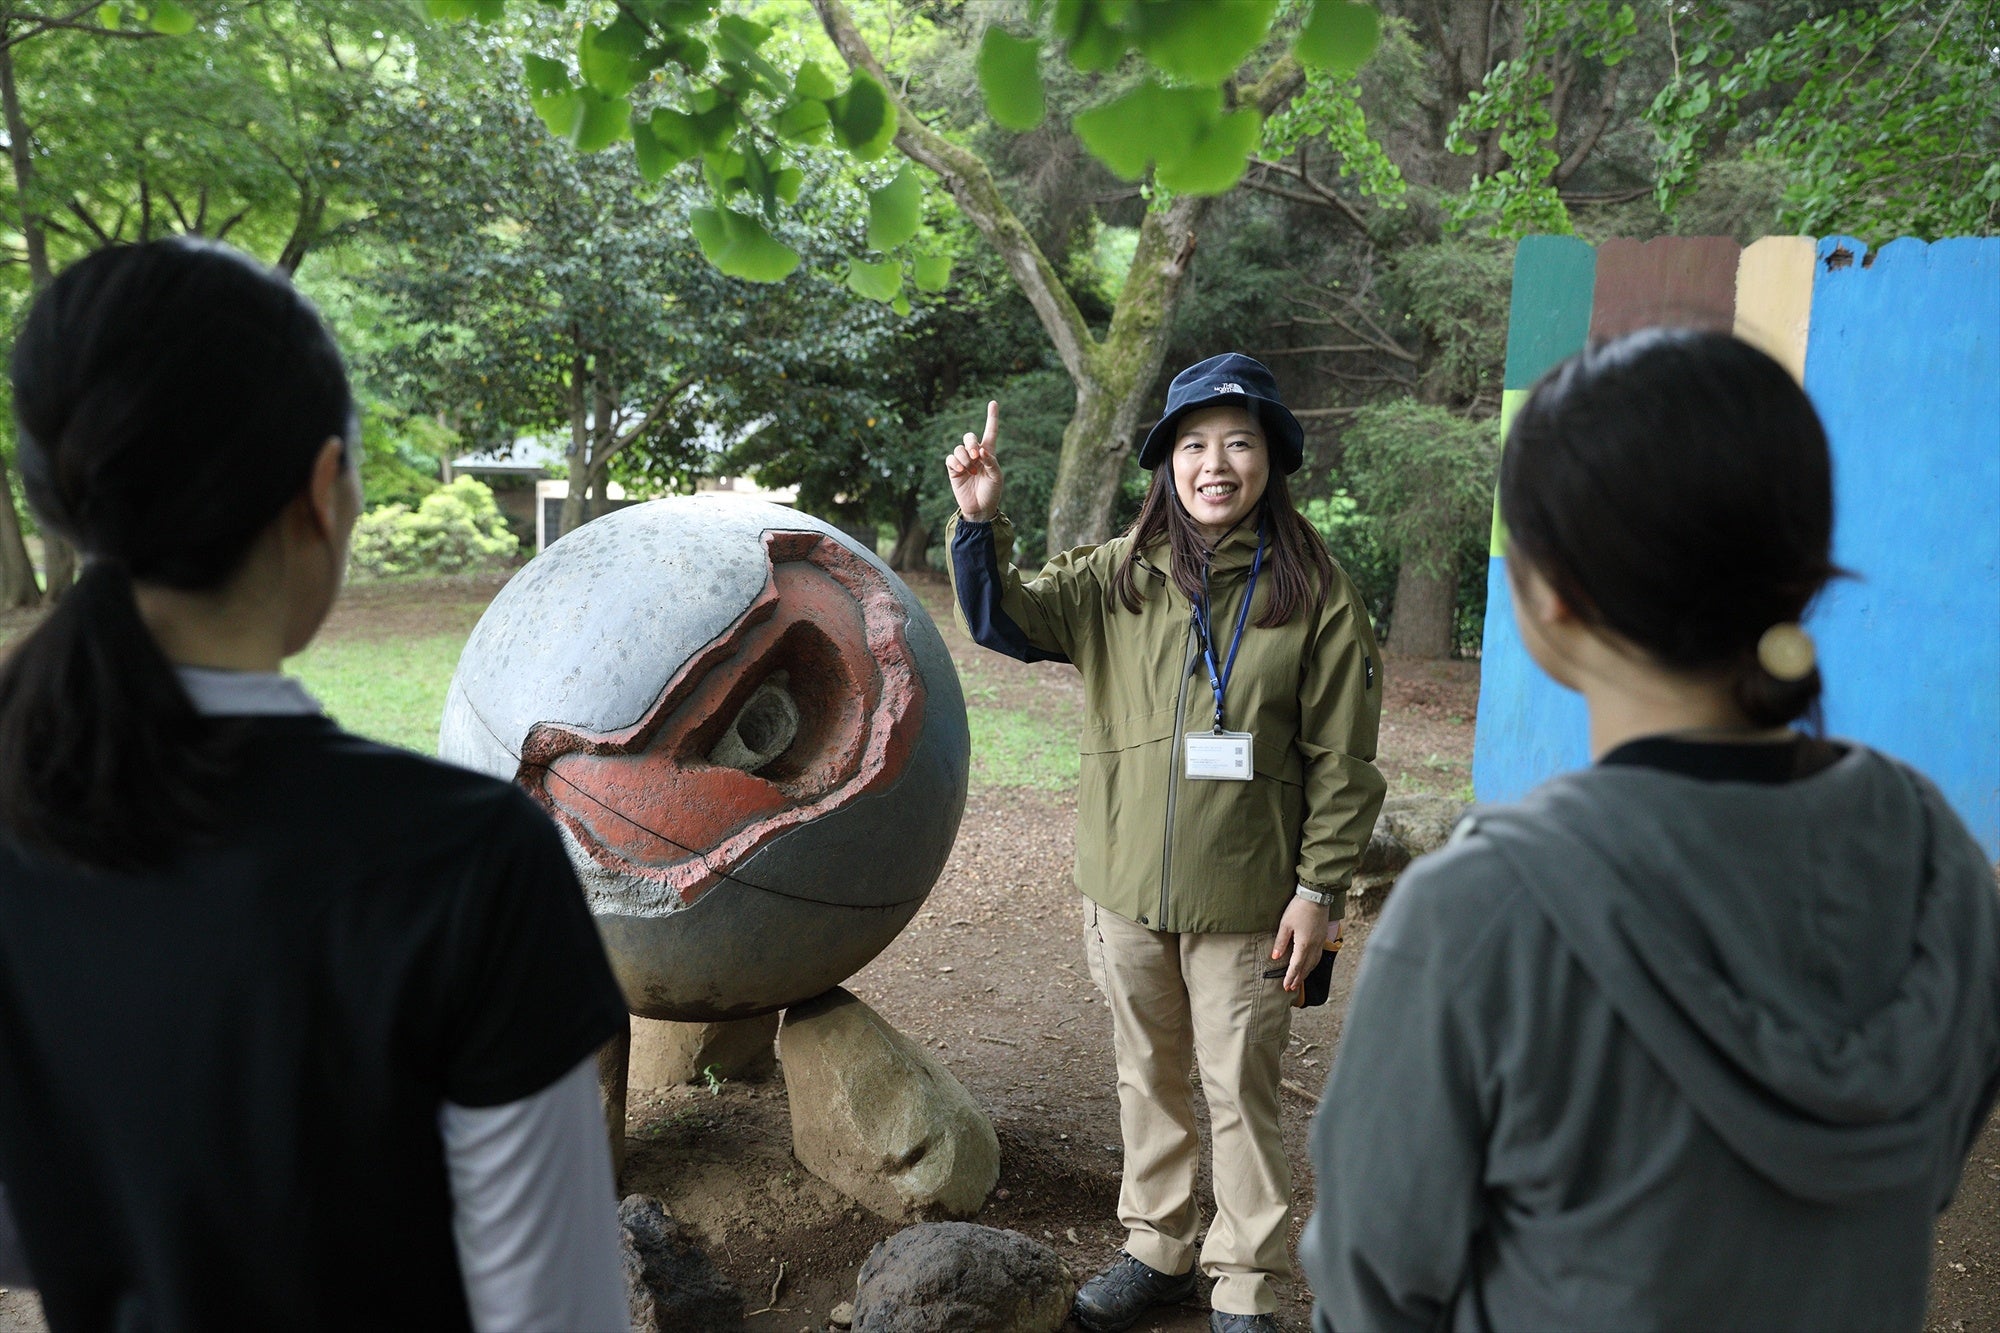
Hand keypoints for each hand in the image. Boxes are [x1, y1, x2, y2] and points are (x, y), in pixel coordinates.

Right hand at [945, 400, 1002, 521]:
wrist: (980, 509)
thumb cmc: (992, 492)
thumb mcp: (997, 477)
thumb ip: (991, 461)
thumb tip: (980, 450)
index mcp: (989, 454)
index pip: (990, 432)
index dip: (992, 417)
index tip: (993, 402)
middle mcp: (975, 455)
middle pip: (970, 437)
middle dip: (971, 443)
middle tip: (976, 455)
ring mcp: (963, 462)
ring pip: (959, 448)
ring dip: (964, 456)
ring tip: (970, 469)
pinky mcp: (953, 470)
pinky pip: (950, 459)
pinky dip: (955, 462)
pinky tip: (961, 470)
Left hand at [1274, 895, 1332, 992]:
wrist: (1316, 896)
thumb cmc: (1299, 908)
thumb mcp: (1285, 924)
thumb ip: (1280, 942)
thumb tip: (1275, 957)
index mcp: (1304, 944)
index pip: (1296, 966)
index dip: (1290, 977)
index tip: (1285, 986)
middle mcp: (1314, 946)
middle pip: (1306, 967)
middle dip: (1298, 979)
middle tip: (1291, 989)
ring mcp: (1320, 942)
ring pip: (1314, 963)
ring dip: (1306, 973)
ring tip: (1299, 980)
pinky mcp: (1323, 937)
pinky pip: (1318, 956)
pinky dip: (1312, 964)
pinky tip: (1309, 965)